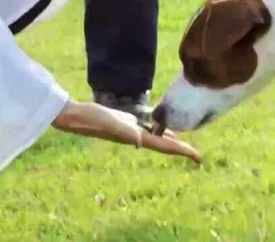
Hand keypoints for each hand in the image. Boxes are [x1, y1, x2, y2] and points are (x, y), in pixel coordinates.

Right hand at [52, 100, 202, 162]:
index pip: (166, 146)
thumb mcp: (112, 124)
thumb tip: (140, 142)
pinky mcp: (126, 120)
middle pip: (166, 144)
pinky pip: (148, 126)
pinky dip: (158, 127)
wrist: (76, 116)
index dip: (183, 151)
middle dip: (182, 149)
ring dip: (172, 140)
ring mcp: (132, 129)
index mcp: (138, 138)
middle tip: (198, 156)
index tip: (198, 158)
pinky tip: (162, 126)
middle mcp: (137, 137)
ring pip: (158, 136)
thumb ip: (126, 132)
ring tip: (185, 144)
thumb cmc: (92, 119)